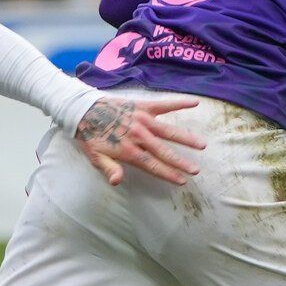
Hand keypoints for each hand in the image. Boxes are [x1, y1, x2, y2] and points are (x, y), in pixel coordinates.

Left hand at [73, 96, 205, 185]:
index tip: (182, 180)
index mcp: (128, 150)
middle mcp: (138, 135)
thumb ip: (109, 168)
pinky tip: (195, 102)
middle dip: (181, 162)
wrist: (83, 109)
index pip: (152, 165)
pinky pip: (164, 104)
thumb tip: (117, 182)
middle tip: (196, 169)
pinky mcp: (142, 106)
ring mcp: (142, 119)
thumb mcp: (95, 157)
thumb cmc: (90, 136)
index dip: (167, 173)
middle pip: (163, 151)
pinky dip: (179, 103)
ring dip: (186, 138)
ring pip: (168, 131)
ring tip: (202, 145)